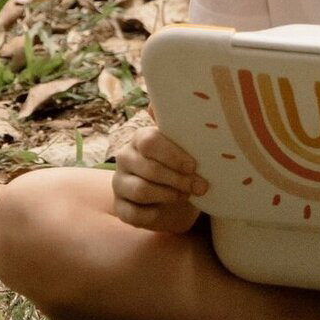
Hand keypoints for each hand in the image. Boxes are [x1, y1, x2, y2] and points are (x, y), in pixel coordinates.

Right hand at [112, 118, 207, 233]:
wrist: (174, 195)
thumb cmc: (180, 164)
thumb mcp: (183, 144)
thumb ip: (178, 125)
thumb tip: (155, 105)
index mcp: (140, 138)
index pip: (150, 142)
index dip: (173, 155)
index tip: (193, 166)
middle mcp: (124, 157)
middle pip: (149, 169)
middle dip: (178, 179)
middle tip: (200, 186)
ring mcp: (119, 183)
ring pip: (142, 190)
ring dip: (169, 195)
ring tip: (186, 195)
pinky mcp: (120, 207)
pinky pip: (135, 214)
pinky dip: (155, 214)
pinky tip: (167, 209)